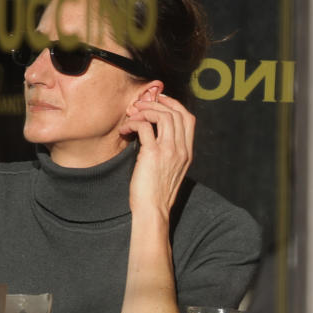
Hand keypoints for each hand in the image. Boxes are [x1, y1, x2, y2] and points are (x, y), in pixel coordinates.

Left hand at [122, 92, 194, 218]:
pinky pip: (144, 127)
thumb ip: (168, 152)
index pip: (188, 118)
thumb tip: (152, 135)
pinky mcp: (153, 154)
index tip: (159, 101)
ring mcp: (169, 151)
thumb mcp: (169, 170)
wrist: (153, 210)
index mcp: (187, 152)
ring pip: (163, 116)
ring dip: (145, 110)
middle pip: (176, 113)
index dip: (174, 105)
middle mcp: (181, 149)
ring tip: (131, 115)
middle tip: (139, 105)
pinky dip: (133, 123)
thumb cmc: (155, 193)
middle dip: (157, 103)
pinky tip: (125, 130)